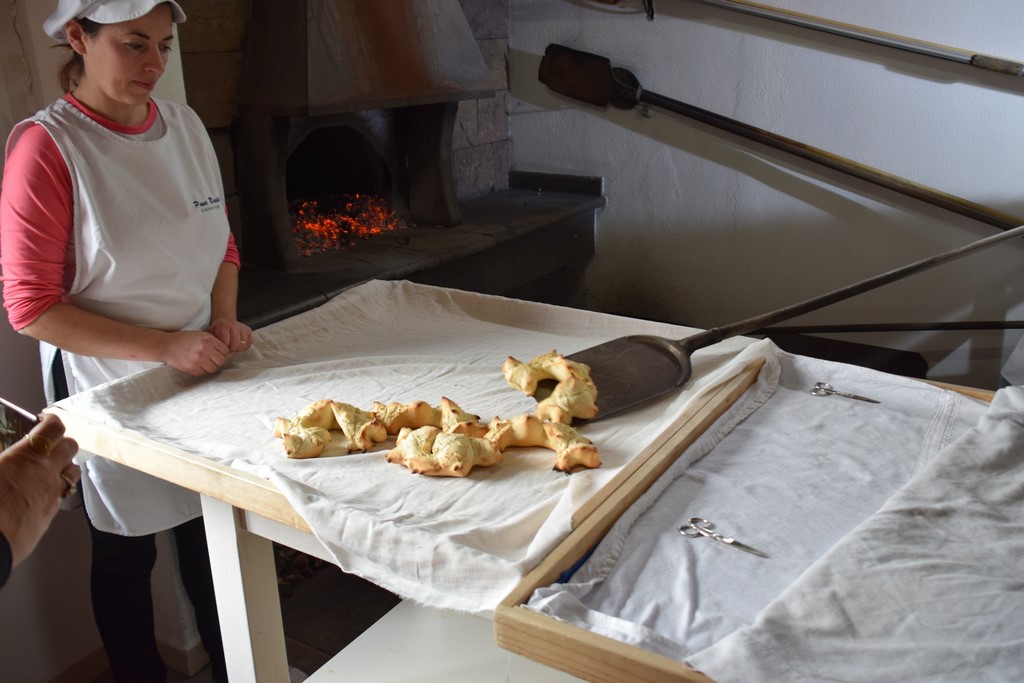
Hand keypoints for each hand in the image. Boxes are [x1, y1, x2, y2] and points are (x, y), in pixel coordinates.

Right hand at [0, 413, 79, 566]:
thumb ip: (1, 458)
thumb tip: (2, 462)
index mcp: (27, 456)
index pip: (54, 427)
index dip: (52, 420)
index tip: (45, 420)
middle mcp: (47, 473)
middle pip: (71, 447)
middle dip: (61, 442)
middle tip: (48, 444)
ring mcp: (51, 495)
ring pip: (72, 473)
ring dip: (64, 467)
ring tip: (49, 469)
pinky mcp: (50, 517)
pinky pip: (60, 496)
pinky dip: (55, 491)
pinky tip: (39, 495)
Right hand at [161, 330, 230, 375]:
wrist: (166, 346)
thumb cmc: (183, 339)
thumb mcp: (199, 334)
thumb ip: (212, 340)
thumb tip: (224, 350)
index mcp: (208, 340)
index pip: (225, 351)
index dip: (223, 353)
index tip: (219, 354)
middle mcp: (205, 350)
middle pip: (221, 361)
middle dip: (218, 361)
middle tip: (213, 359)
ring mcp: (199, 360)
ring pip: (214, 368)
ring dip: (211, 367)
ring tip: (205, 363)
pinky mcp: (192, 369)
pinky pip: (204, 373)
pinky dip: (203, 370)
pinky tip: (198, 365)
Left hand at [207, 318, 253, 353]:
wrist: (224, 323)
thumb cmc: (216, 331)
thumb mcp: (209, 334)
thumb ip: (210, 340)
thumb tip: (210, 350)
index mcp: (223, 325)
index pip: (226, 342)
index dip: (223, 347)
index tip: (221, 346)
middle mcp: (234, 324)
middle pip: (235, 344)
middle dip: (231, 349)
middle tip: (227, 347)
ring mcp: (242, 327)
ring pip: (243, 344)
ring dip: (238, 348)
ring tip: (232, 345)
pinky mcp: (249, 330)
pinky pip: (249, 342)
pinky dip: (244, 346)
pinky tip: (239, 344)